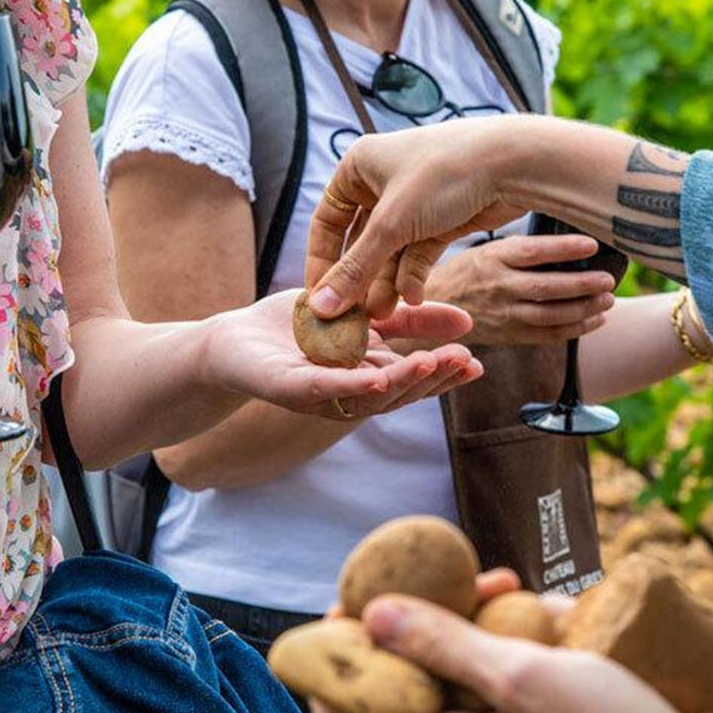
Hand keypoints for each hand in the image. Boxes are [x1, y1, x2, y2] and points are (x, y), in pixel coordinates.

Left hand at [206, 290, 482, 419]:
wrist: (235, 340)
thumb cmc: (298, 330)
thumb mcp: (365, 315)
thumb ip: (410, 321)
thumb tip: (467, 321)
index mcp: (368, 376)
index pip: (413, 381)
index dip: (445, 376)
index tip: (477, 365)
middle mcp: (349, 394)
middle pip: (397, 393)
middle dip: (431, 379)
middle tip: (461, 362)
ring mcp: (320, 397)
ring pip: (367, 397)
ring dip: (401, 383)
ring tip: (429, 364)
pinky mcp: (289, 390)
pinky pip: (324, 390)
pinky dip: (351, 387)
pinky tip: (376, 378)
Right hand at [305, 118, 539, 317]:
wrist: (514, 164)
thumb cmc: (445, 175)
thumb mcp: (392, 225)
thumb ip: (355, 270)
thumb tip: (319, 307)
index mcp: (358, 166)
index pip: (327, 222)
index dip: (322, 262)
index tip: (320, 300)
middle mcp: (382, 181)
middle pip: (360, 242)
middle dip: (360, 280)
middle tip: (355, 317)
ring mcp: (413, 202)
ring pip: (390, 253)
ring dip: (386, 284)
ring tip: (385, 316)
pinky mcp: (440, 219)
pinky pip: (417, 254)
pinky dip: (413, 276)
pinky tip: (413, 299)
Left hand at [310, 592, 686, 712]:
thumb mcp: (523, 676)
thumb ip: (443, 644)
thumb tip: (370, 615)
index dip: (336, 658)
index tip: (357, 603)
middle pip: (401, 692)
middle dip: (420, 626)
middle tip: (461, 580)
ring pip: (453, 688)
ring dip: (473, 632)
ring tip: (518, 591)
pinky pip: (494, 699)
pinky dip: (506, 656)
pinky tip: (546, 622)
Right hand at [424, 236, 614, 345]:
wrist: (435, 307)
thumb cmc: (468, 272)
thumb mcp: (487, 250)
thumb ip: (520, 250)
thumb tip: (570, 243)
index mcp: (493, 258)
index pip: (534, 252)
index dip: (565, 248)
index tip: (593, 245)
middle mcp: (499, 286)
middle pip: (548, 287)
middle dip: (584, 284)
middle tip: (609, 280)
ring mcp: (504, 314)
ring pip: (552, 315)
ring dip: (585, 308)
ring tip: (607, 299)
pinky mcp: (509, 335)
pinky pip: (548, 335)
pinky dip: (575, 329)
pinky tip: (595, 319)